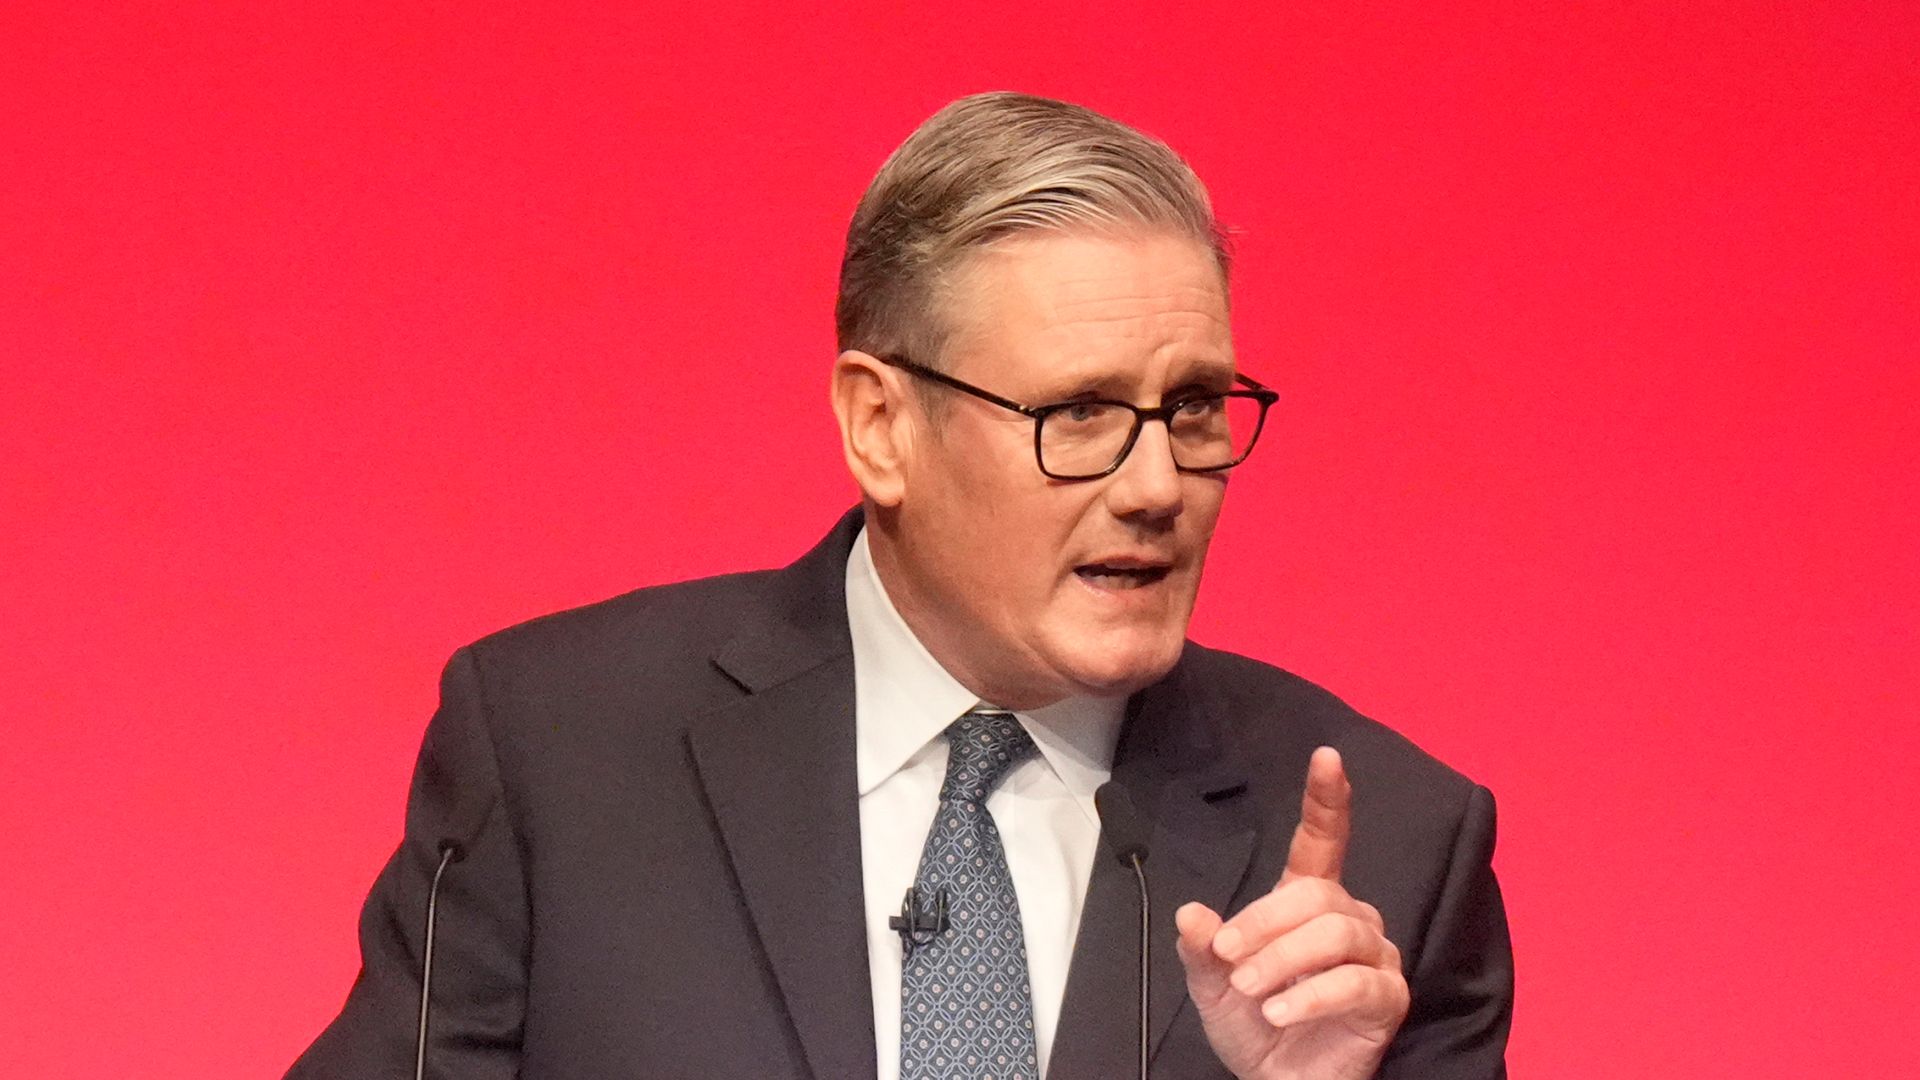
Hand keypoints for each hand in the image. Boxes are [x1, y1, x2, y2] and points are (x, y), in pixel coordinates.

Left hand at [1175, 747, 1409, 1079]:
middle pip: (1316, 895)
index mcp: (1307, 902)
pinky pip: (1356, 983)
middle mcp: (1348, 920)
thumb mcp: (1211, 984)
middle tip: (1228, 958)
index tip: (1326, 757)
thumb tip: (1190, 913)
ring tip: (1249, 989)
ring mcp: (1373, 958)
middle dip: (1264, 923)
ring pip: (1335, 933)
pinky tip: (1278, 1012)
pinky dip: (1310, 996)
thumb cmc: (1251, 1025)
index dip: (1327, 799)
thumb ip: (1202, 948)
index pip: (1323, 840)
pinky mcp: (1387, 999)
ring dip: (1283, 960)